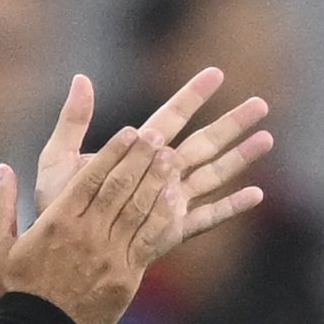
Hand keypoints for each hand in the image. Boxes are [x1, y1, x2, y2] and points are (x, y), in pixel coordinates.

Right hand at [0, 125, 180, 323]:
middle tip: (158, 136)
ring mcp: (110, 256)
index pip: (91, 177)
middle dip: (141, 158)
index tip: (131, 132)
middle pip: (121, 187)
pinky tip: (177, 199)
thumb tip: (1, 169)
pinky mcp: (127, 277)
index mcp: (57, 222)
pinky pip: (150, 241)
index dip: (115, 152)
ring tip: (172, 158)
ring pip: (140, 210)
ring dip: (158, 181)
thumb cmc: (17, 290)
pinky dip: (165, 218)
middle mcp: (87, 234)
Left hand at [32, 69, 273, 255]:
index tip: (216, 73)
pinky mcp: (169, 231)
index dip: (193, 95)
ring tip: (268, 139)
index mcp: (135, 152)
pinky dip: (230, 207)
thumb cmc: (56, 205)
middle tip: (261, 104)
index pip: (171, 117)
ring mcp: (166, 202)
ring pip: (211, 175)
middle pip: (202, 143)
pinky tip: (256, 194)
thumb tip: (81, 78)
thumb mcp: (58, 159)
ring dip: (239, 158)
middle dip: (232, 123)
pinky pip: (205, 218)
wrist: (57, 250)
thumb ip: (73, 122)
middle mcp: (157, 174)